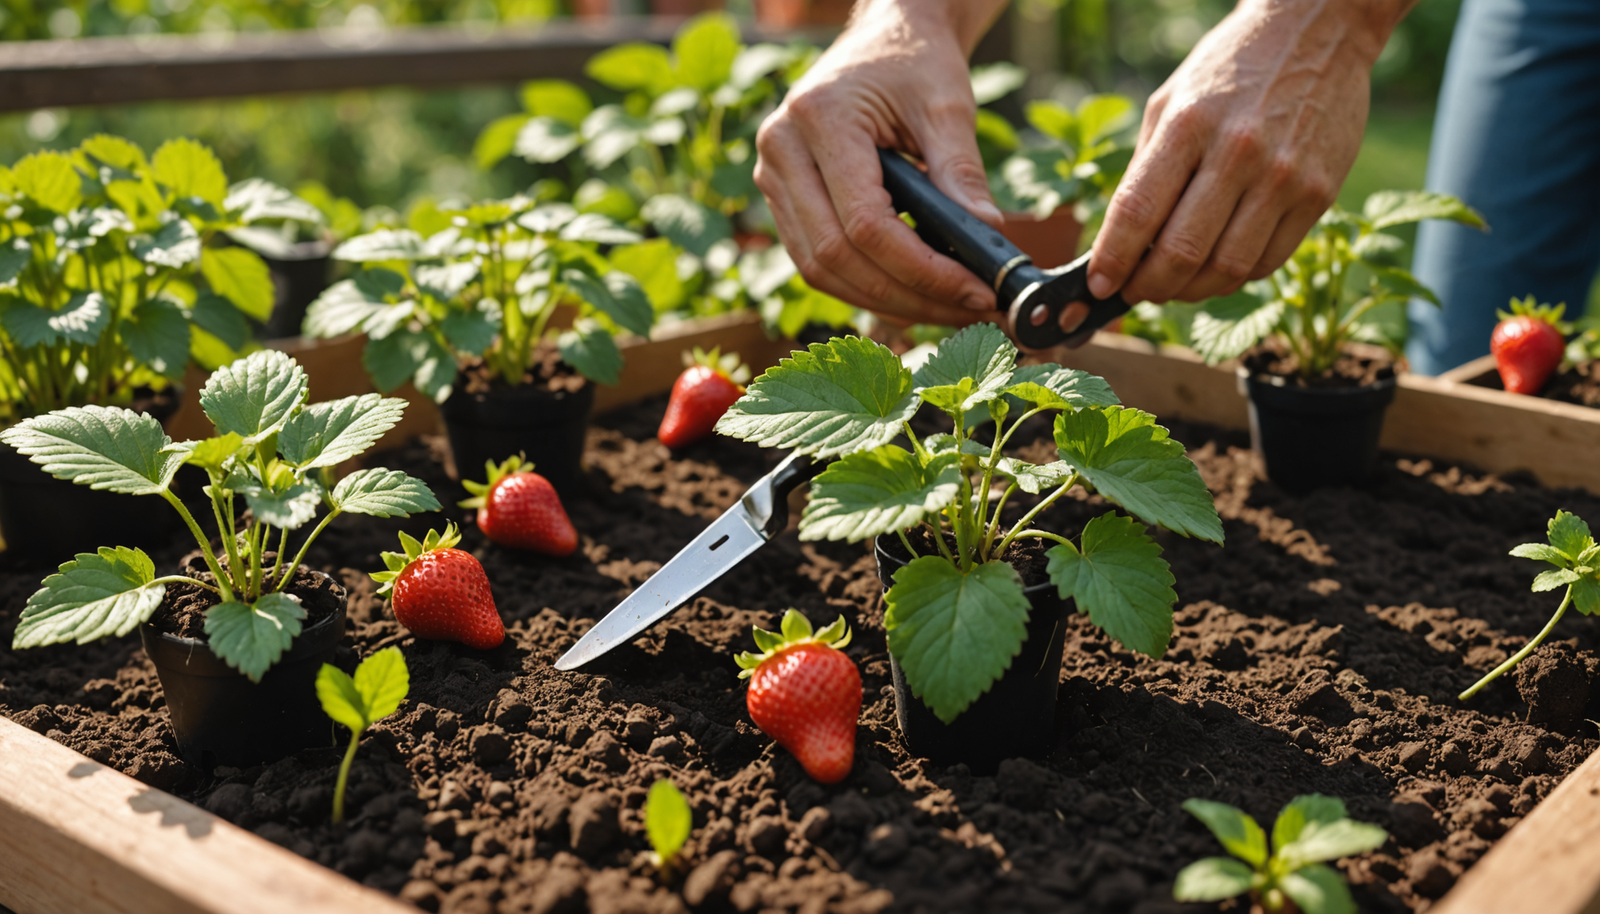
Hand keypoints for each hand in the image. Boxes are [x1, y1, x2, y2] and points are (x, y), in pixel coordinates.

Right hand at [755, 0, 1010, 326]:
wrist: (883, 36)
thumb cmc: (913, 61)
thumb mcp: (946, 104)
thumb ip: (962, 171)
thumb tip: (988, 238)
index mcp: (818, 118)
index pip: (864, 223)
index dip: (921, 270)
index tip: (975, 289)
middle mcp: (780, 150)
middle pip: (836, 257)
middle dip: (907, 296)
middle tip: (968, 311)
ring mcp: (772, 177)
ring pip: (819, 270)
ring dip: (885, 301)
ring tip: (946, 308)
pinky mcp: (781, 198)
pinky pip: (816, 261)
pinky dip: (864, 285)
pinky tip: (913, 292)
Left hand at [1086, 0, 1412, 306]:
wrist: (1319, 30)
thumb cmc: (1230, 70)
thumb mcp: (1171, 101)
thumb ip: (1146, 168)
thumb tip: (1119, 239)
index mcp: (1188, 125)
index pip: (1138, 212)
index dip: (1113, 259)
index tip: (1099, 284)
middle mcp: (1237, 152)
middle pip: (1182, 252)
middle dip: (1148, 286)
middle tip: (1135, 292)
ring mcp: (1284, 176)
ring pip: (1227, 268)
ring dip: (1191, 291)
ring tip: (1174, 287)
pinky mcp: (1320, 194)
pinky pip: (1269, 260)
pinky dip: (1235, 277)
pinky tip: (1217, 268)